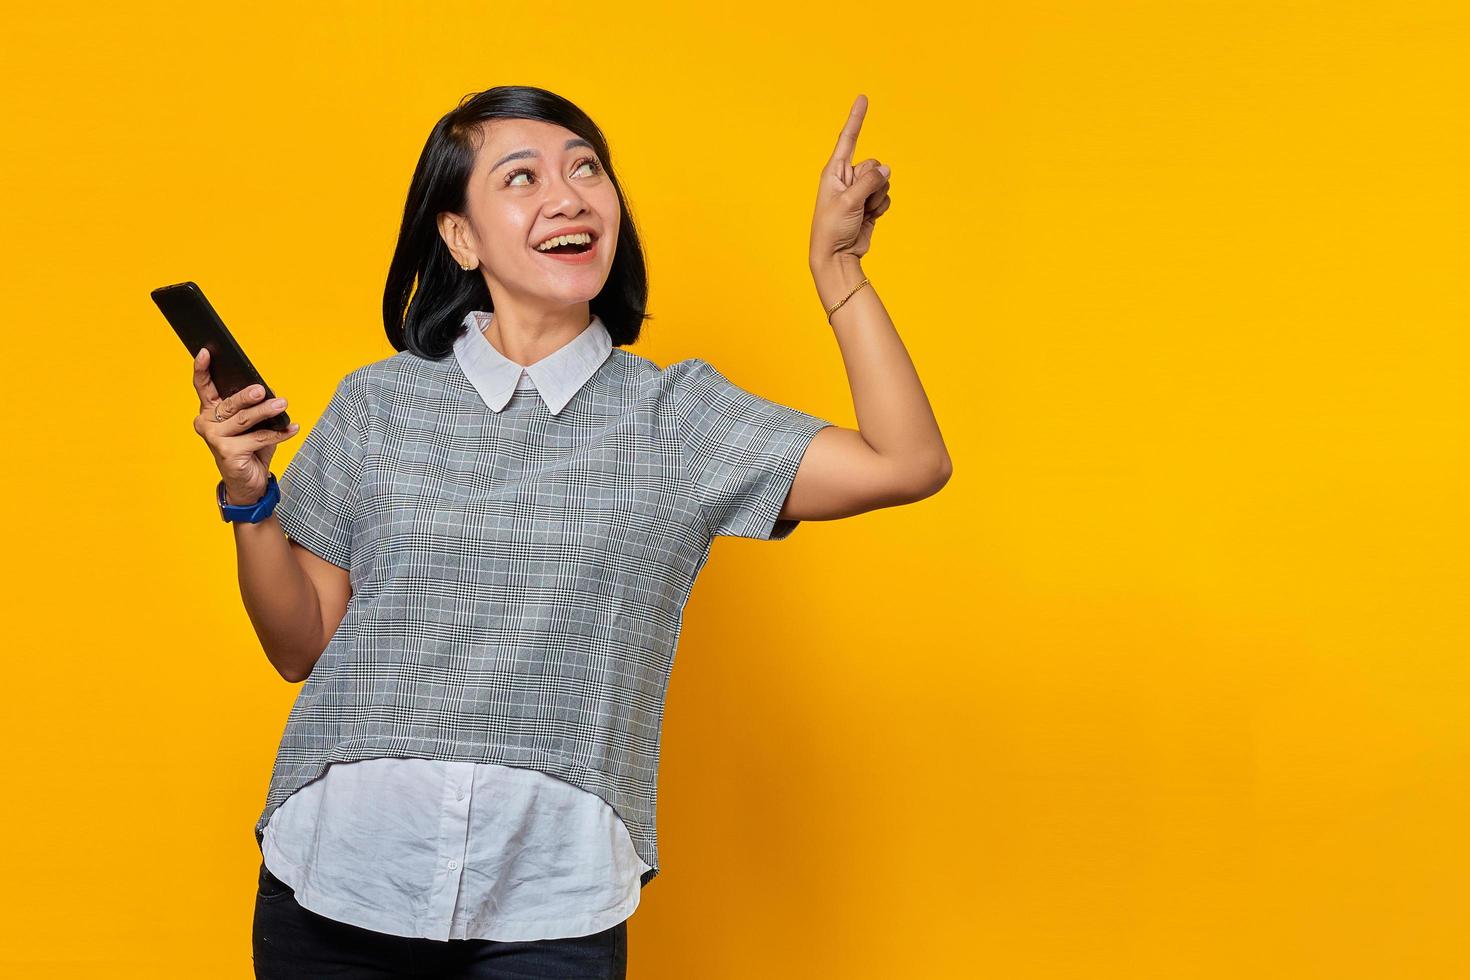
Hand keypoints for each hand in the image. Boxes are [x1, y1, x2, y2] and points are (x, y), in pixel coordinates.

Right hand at [191, 346, 298, 504]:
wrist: (248, 482)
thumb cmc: (250, 448)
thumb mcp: (253, 424)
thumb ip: (255, 407)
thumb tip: (269, 392)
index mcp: (210, 411)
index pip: (203, 386)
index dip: (202, 368)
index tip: (206, 351)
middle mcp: (207, 423)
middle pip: (230, 403)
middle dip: (248, 395)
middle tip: (262, 390)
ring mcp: (215, 438)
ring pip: (245, 419)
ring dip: (267, 412)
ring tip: (283, 404)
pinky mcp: (227, 452)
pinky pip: (258, 438)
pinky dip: (279, 434)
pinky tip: (293, 428)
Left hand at [809, 94, 891, 265]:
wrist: (837, 256)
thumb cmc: (833, 228)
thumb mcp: (850, 201)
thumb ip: (869, 181)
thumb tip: (886, 170)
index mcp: (834, 172)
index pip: (848, 139)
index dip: (856, 118)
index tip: (863, 98)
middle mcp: (846, 178)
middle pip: (873, 165)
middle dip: (872, 182)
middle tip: (858, 202)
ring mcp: (859, 191)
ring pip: (882, 181)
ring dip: (877, 197)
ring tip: (861, 213)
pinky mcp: (869, 204)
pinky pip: (885, 196)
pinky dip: (881, 207)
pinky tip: (868, 218)